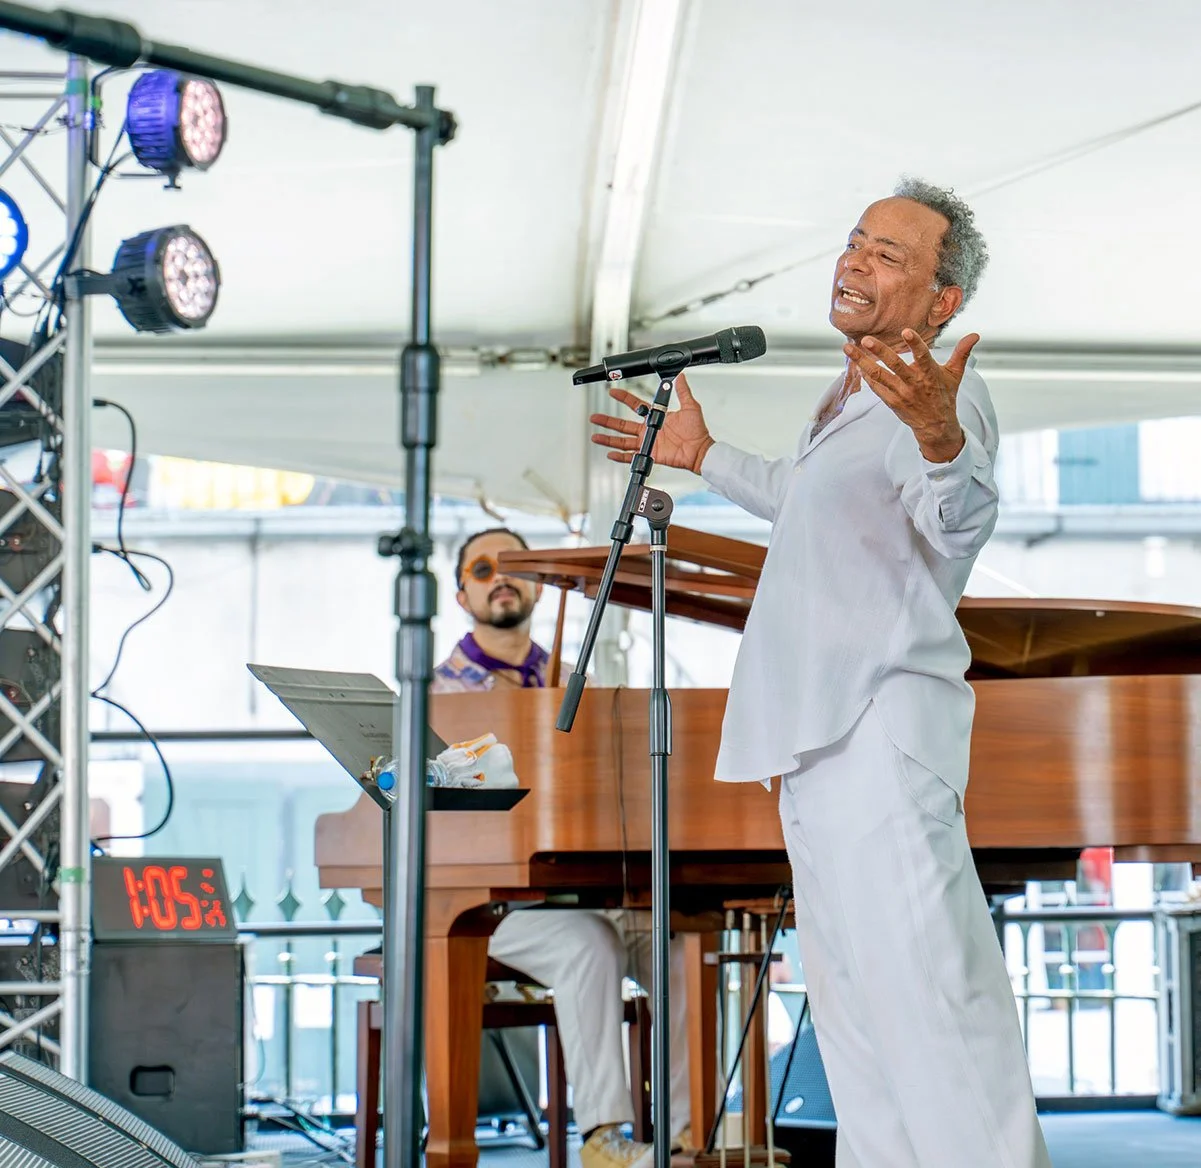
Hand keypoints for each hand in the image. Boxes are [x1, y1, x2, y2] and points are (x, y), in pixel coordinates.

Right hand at [589, 372, 714, 474]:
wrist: (700, 450)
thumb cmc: (697, 431)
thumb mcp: (690, 406)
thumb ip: (683, 391)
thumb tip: (680, 376)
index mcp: (656, 417)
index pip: (635, 405)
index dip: (623, 398)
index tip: (613, 392)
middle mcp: (649, 430)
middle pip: (622, 424)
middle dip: (607, 421)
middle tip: (595, 417)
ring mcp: (648, 443)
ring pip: (622, 441)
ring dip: (608, 439)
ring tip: (595, 437)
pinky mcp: (649, 454)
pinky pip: (632, 456)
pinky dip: (620, 457)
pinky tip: (610, 454)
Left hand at [844, 329, 979, 462]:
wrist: (936, 425)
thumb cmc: (945, 395)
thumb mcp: (955, 374)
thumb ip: (962, 353)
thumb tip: (975, 334)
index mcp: (930, 373)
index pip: (922, 356)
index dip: (915, 344)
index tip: (905, 331)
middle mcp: (914, 383)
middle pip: (895, 365)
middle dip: (880, 352)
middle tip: (866, 339)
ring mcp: (901, 393)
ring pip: (878, 375)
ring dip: (862, 362)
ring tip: (848, 349)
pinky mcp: (891, 402)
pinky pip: (876, 388)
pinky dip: (865, 376)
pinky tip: (856, 364)